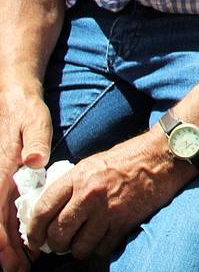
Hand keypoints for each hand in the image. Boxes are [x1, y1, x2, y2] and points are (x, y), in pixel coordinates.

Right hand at [0, 88, 51, 271]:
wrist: (15, 101)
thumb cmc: (26, 113)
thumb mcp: (36, 122)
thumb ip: (36, 140)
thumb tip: (35, 160)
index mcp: (2, 171)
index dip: (2, 239)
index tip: (12, 259)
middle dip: (5, 250)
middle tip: (19, 270)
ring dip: (7, 244)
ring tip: (22, 264)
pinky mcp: (3, 182)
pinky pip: (3, 211)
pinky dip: (10, 229)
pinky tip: (23, 242)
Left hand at [24, 132, 192, 260]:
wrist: (164, 155)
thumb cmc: (129, 157)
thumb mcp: (93, 163)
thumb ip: (72, 184)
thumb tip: (52, 210)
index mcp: (78, 176)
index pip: (43, 210)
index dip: (34, 230)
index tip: (35, 238)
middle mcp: (90, 194)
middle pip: (58, 233)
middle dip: (55, 244)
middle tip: (58, 244)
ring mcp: (108, 210)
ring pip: (79, 246)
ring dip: (77, 250)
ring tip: (80, 244)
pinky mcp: (126, 221)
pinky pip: (102, 248)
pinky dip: (98, 249)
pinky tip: (100, 242)